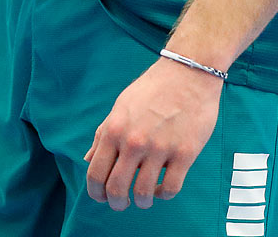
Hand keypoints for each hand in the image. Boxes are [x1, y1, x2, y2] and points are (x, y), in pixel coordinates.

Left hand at [84, 57, 222, 209]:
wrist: (188, 73)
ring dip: (141, 201)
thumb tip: (88, 159)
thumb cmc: (153, 88)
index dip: (95, 192)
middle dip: (116, 203)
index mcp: (114, 130)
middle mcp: (134, 142)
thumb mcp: (120, 106)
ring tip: (143, 198)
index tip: (101, 197)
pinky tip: (162, 187)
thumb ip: (103, 134)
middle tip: (121, 204)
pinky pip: (171, 188)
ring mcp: (160, 149)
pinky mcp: (185, 153)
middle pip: (116, 189)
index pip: (96, 173)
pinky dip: (164, 194)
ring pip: (144, 193)